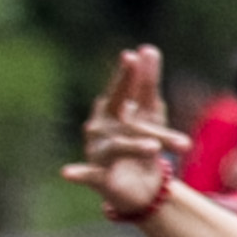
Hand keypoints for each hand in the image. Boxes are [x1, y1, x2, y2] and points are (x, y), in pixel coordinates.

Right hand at [65, 48, 184, 222]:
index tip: (131, 56)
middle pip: (126, 121)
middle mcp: (100, 128)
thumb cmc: (140, 144)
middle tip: (171, 123)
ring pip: (119, 146)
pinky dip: (77, 173)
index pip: (121, 91)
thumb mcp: (149, 115)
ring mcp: (97, 151)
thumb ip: (146, 84)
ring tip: (154, 148)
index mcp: (113, 111)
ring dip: (136, 146)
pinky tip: (66, 172)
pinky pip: (87, 174)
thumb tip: (147, 49)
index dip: (126, 76)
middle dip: (150, 124)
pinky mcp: (97, 177)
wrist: (140, 188)